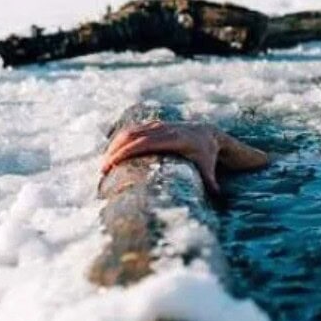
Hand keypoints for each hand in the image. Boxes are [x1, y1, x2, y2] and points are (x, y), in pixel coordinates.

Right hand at [101, 122, 222, 193]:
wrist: (208, 133)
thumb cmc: (207, 154)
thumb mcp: (209, 167)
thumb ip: (211, 181)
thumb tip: (217, 195)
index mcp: (175, 139)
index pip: (144, 143)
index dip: (126, 152)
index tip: (111, 164)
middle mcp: (164, 129)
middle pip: (132, 136)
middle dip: (115, 152)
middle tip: (103, 171)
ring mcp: (157, 125)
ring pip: (129, 131)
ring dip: (114, 145)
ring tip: (105, 164)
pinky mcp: (152, 125)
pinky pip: (132, 129)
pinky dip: (119, 140)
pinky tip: (111, 154)